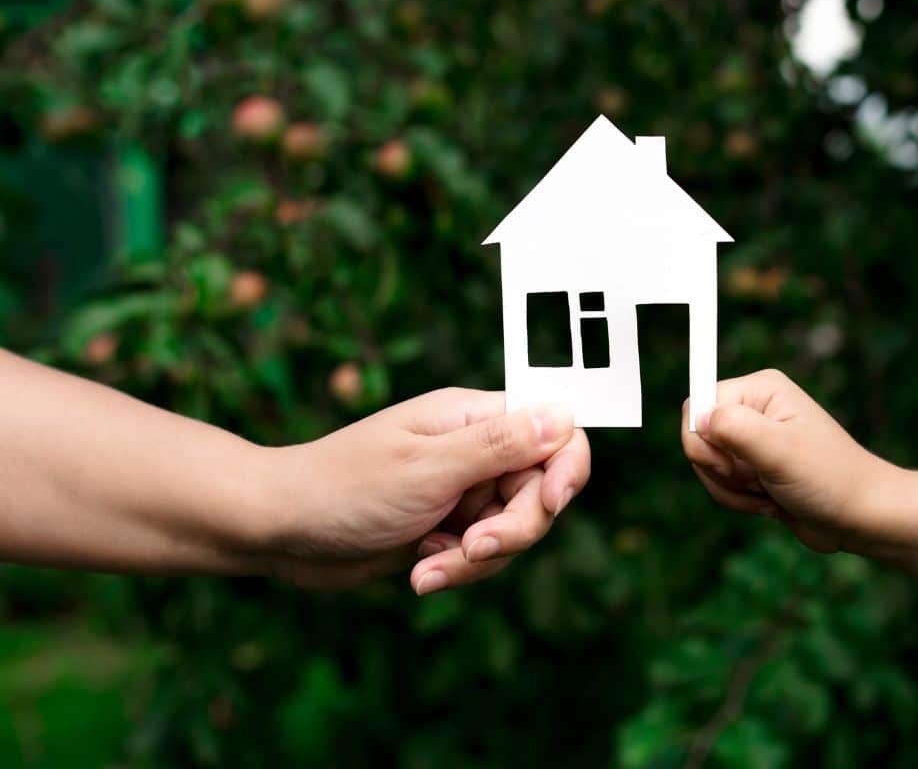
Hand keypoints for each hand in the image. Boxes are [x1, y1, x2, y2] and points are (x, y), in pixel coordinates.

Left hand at [259, 388, 589, 592]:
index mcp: (474, 417)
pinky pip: (482, 555)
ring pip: (513, 530)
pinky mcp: (447, 527)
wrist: (279, 529)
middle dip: (512, 531)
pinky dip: (456, 569)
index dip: (567, 468)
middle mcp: (475, 449)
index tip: (549, 503)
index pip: (556, 430)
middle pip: (540, 491)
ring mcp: (463, 490)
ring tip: (427, 568)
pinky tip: (418, 573)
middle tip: (472, 550)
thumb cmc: (344, 486)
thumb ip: (499, 445)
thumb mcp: (427, 468)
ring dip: (478, 559)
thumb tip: (564, 415)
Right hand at [681, 369, 895, 552]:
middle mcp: (753, 409)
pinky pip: (721, 484)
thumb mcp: (779, 450)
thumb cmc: (829, 479)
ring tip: (770, 494)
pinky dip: (740, 501)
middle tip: (758, 479)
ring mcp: (753, 439)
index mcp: (760, 390)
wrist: (861, 517)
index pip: (696, 405)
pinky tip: (771, 503)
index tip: (732, 465)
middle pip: (698, 438)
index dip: (702, 440)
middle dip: (720, 472)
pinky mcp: (754, 467)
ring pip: (707, 466)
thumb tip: (697, 417)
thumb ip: (734, 428)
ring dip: (732, 491)